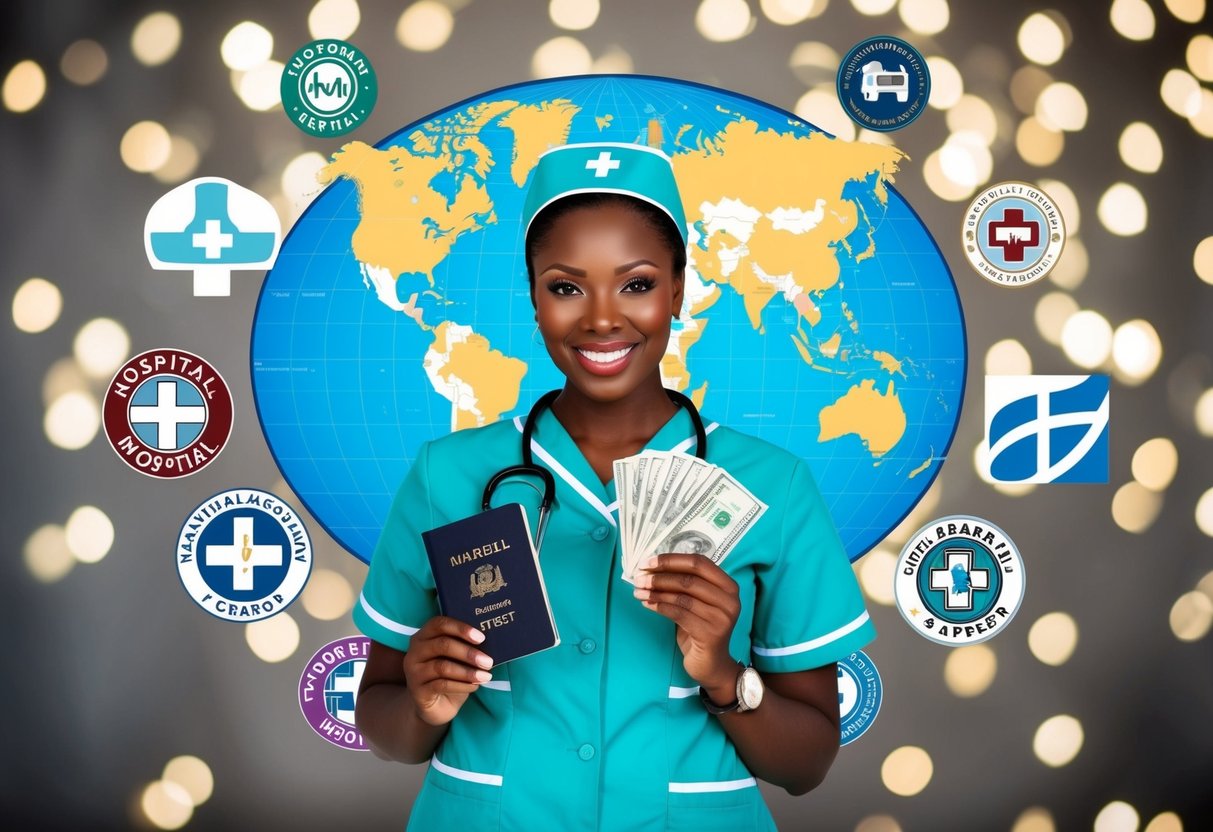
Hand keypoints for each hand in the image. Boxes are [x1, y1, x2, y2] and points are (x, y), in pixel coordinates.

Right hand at [402, 615, 494, 725]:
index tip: (481, 638)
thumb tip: (490, 642)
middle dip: (468, 653)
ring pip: (442, 667)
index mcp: (424, 636)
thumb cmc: (450, 676)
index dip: (461, 628)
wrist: (436, 706)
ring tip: (485, 676)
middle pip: (442, 645)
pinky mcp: (417, 691)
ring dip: (468, 672)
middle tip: (488, 662)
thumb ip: (465, 646)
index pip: (439, 624)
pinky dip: (462, 685)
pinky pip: (442, 685)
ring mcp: (414, 672)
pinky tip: (474, 687)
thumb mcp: (457, 658)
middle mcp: (415, 651)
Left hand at [632, 553, 741, 693]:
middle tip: (639, 578)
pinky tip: (646, 604)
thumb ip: (684, 584)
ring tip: (638, 591)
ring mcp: (722, 617)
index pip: (699, 563)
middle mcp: (730, 599)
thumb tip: (651, 568)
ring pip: (682, 597)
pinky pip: (679, 614)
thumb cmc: (699, 629)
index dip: (672, 560)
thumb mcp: (696, 602)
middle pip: (689, 579)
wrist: (711, 664)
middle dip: (660, 577)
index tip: (648, 561)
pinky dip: (660, 606)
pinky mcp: (711, 633)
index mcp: (728, 585)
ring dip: (656, 592)